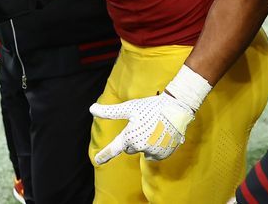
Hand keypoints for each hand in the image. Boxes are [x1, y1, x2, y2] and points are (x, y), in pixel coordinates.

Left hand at [90, 65, 211, 163]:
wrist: (176, 109)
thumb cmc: (150, 107)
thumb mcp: (129, 108)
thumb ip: (110, 112)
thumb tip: (91, 108)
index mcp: (129, 137)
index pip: (113, 149)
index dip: (104, 155)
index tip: (97, 160)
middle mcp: (140, 148)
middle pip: (130, 148)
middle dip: (133, 139)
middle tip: (142, 125)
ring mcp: (152, 152)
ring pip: (142, 151)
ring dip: (145, 143)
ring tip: (153, 128)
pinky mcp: (163, 154)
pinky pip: (154, 154)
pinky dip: (155, 146)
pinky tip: (160, 135)